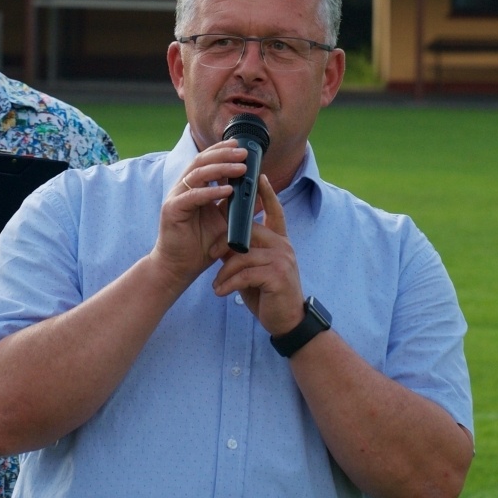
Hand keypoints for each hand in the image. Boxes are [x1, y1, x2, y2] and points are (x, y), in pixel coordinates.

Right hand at [149, 142, 250, 288]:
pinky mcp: (172, 210)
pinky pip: (193, 196)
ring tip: (240, 168)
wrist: (180, 268)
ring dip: (220, 169)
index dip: (222, 151)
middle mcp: (183, 188)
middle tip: (243, 153)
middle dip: (224, 155)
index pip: (207, 161)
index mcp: (194, 187)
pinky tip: (227, 190)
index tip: (241, 146)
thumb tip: (259, 191)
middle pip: (202, 161)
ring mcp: (176, 197)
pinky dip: (211, 192)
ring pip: (198, 174)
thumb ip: (237, 205)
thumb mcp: (225, 221)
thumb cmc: (201, 245)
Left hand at [210, 175, 305, 335]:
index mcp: (279, 241)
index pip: (275, 211)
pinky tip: (220, 292)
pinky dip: (228, 284)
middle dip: (225, 243)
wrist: (286, 321)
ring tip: (217, 285)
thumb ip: (244, 251)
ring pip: (242, 255)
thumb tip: (224, 239)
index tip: (260, 175)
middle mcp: (283, 246)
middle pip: (248, 232)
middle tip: (212, 255)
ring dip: (225, 272)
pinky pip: (244, 274)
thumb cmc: (267, 293)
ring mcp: (282, 260)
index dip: (267, 193)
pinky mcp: (277, 276)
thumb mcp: (255, 268)